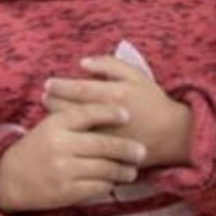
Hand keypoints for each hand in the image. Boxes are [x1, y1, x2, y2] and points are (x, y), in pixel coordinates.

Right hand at [0, 97, 150, 212]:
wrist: (11, 177)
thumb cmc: (39, 146)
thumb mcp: (51, 125)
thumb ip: (74, 115)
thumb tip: (110, 107)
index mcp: (56, 123)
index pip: (87, 113)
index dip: (109, 112)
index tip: (127, 114)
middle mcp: (59, 144)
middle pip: (101, 143)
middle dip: (125, 148)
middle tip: (141, 150)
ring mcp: (63, 169)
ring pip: (103, 168)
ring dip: (122, 170)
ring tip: (132, 170)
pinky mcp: (66, 191)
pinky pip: (96, 186)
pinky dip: (109, 184)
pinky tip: (114, 181)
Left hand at [43, 54, 192, 168]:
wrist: (170, 133)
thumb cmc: (152, 100)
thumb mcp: (135, 74)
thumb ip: (108, 64)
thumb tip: (82, 63)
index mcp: (115, 94)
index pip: (78, 89)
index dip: (60, 86)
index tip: (48, 84)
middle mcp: (108, 116)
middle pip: (72, 108)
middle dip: (53, 101)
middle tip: (44, 96)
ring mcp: (107, 136)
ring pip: (73, 127)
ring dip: (57, 117)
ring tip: (49, 108)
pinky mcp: (107, 153)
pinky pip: (81, 143)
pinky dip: (69, 134)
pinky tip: (63, 127)